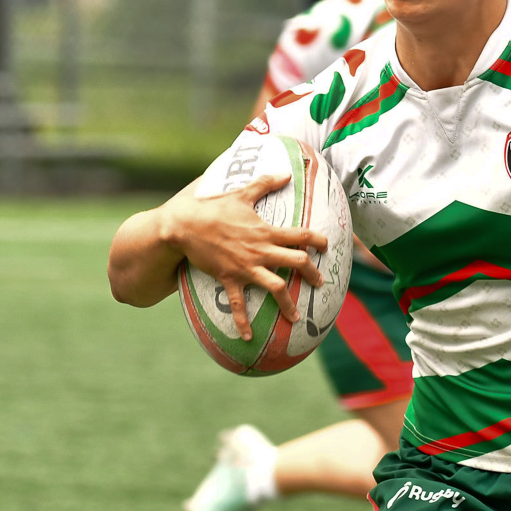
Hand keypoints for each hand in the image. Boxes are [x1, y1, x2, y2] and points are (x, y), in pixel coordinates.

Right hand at [162, 173, 327, 340]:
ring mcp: (245, 267)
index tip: (327, 246)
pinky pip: (238, 304)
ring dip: (287, 304)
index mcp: (266, 231)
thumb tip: (283, 173)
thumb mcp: (240, 193)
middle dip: (311, 274)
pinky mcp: (228, 279)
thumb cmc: (213, 208)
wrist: (184, 226)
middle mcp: (260, 251)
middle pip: (296, 263)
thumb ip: (264, 183)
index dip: (317, 240)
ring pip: (275, 287)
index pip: (300, 236)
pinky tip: (248, 338)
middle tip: (319, 283)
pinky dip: (243, 322)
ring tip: (296, 318)